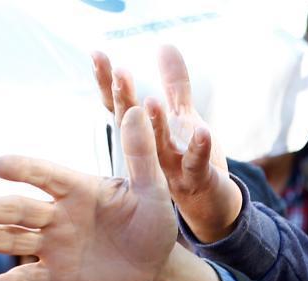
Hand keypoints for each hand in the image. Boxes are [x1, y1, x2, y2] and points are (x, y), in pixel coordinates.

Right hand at [0, 106, 176, 280]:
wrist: (156, 269)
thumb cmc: (152, 224)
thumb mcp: (152, 190)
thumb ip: (141, 155)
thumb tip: (139, 109)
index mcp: (76, 189)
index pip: (44, 175)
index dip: (21, 169)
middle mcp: (57, 215)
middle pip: (19, 209)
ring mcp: (53, 246)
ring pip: (14, 239)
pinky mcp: (56, 276)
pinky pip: (29, 278)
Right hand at [92, 46, 241, 243]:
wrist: (210, 208)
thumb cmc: (191, 162)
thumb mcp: (184, 119)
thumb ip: (175, 85)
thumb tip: (164, 45)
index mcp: (145, 137)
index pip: (121, 107)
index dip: (108, 84)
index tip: (98, 55)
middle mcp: (151, 154)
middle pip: (134, 125)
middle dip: (125, 100)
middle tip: (119, 74)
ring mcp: (172, 170)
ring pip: (160, 148)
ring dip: (156, 126)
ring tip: (151, 102)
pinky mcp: (197, 180)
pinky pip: (196, 164)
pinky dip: (199, 148)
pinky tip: (203, 131)